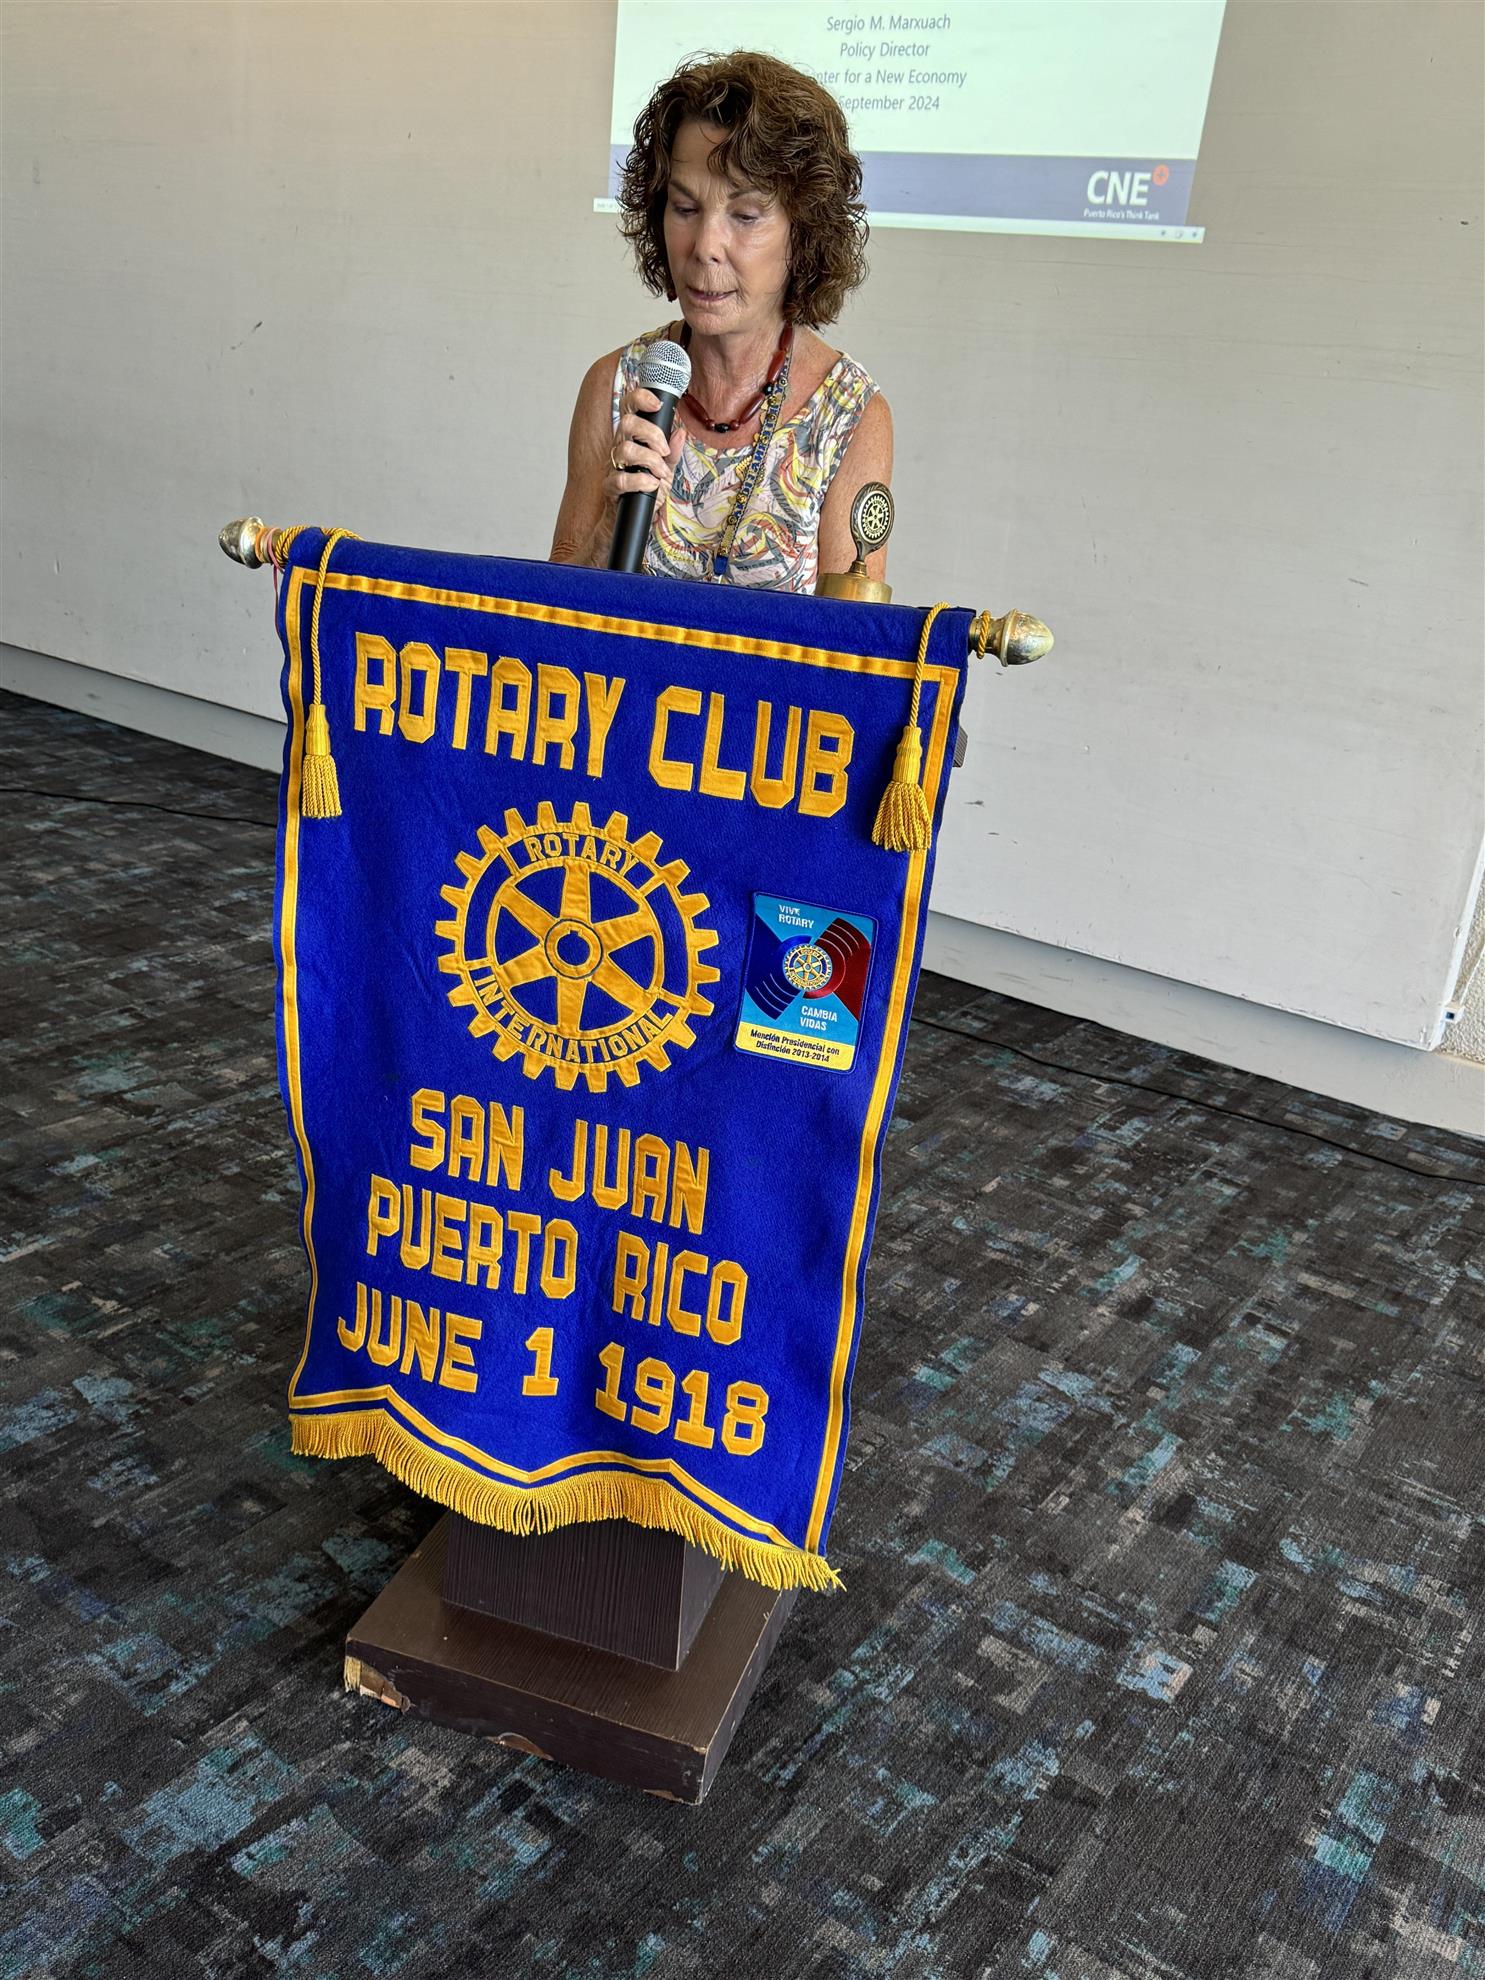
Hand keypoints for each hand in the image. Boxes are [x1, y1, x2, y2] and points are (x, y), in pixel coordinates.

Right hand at [605, 386, 684, 503]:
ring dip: (650, 460)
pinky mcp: (610, 487)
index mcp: (632, 438)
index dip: (640, 399)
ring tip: (661, 474)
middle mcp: (620, 447)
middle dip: (651, 434)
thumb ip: (672, 452)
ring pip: (625, 450)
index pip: (629, 408)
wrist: (636, 519)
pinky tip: (652, 485)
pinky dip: (641, 481)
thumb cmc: (647, 491)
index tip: (657, 405)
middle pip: (627, 423)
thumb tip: (680, 433)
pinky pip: (621, 479)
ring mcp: (613, 466)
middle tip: (664, 451)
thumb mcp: (665, 470)